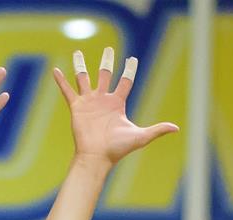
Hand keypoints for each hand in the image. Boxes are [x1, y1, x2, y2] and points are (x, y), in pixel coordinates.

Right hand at [50, 47, 178, 165]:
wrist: (97, 157)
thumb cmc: (117, 149)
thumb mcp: (140, 137)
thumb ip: (157, 130)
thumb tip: (176, 128)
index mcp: (117, 104)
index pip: (125, 82)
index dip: (129, 70)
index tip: (132, 59)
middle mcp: (102, 100)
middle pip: (105, 75)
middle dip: (106, 62)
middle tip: (108, 49)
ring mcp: (89, 102)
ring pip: (83, 79)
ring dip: (80, 66)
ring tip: (77, 52)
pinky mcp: (76, 108)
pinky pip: (67, 91)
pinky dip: (61, 81)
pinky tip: (56, 70)